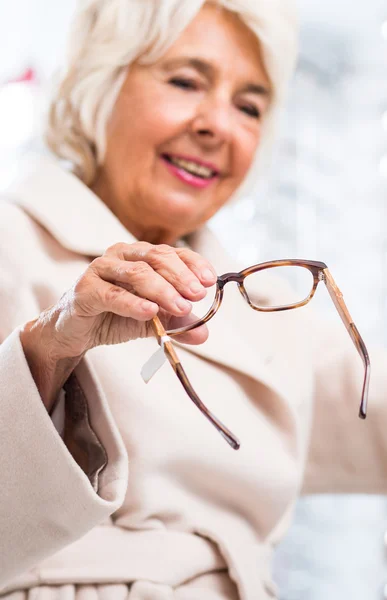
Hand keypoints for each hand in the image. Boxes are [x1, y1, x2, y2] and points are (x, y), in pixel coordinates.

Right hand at [26, 241, 216, 361]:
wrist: (75, 331)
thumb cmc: (114, 317)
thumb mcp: (153, 320)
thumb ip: (177, 324)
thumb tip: (204, 333)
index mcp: (140, 255)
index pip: (172, 252)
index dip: (193, 264)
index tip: (210, 281)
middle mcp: (121, 255)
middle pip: (156, 257)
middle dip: (180, 276)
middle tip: (197, 295)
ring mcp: (101, 268)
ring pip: (136, 272)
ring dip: (162, 290)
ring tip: (180, 307)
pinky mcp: (85, 289)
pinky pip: (111, 294)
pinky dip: (132, 303)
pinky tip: (149, 312)